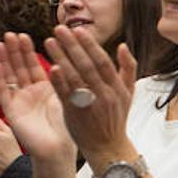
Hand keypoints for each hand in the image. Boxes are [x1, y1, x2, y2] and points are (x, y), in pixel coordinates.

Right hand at [0, 33, 74, 163]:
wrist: (58, 148)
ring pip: (10, 76)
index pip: (34, 66)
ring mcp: (20, 101)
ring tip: (1, 42)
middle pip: (20, 68)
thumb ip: (61, 78)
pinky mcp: (11, 111)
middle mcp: (31, 93)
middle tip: (11, 34)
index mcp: (45, 89)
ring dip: (5, 60)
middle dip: (16, 51)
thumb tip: (61, 59)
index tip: (25, 35)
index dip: (29, 51)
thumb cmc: (67, 126)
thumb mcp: (65, 96)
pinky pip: (3, 91)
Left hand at [44, 26, 136, 162]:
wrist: (108, 148)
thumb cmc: (116, 118)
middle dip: (72, 46)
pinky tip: (49, 67)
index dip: (90, 45)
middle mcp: (104, 94)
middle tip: (59, 29)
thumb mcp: (129, 93)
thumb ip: (128, 68)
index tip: (78, 30)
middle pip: (87, 66)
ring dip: (61, 58)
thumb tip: (123, 46)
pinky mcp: (75, 114)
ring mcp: (90, 105)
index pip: (103, 61)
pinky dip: (59, 81)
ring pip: (74, 78)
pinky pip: (66, 95)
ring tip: (48, 42)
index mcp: (117, 88)